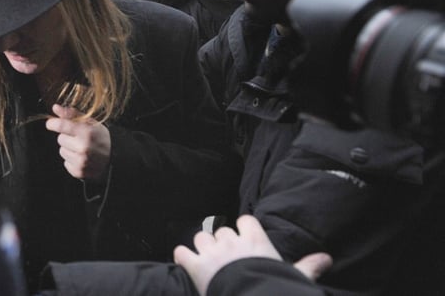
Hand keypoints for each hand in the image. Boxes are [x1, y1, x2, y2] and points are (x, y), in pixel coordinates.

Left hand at [45, 104, 111, 180]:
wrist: (116, 158)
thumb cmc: (102, 138)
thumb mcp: (90, 122)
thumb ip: (71, 114)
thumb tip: (55, 107)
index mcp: (87, 132)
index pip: (61, 126)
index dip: (53, 124)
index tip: (51, 124)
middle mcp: (83, 148)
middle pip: (60, 139)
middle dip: (67, 137)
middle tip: (78, 138)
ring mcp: (81, 161)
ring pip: (62, 151)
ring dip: (69, 149)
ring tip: (82, 149)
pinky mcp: (79, 172)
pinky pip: (66, 163)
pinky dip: (72, 160)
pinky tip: (82, 158)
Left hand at [173, 215, 331, 294]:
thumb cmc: (273, 288)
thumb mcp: (295, 277)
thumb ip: (308, 267)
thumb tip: (327, 259)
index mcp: (255, 242)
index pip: (246, 220)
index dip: (244, 229)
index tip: (246, 239)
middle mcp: (231, 242)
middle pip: (222, 230)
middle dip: (222, 242)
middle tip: (227, 257)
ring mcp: (211, 252)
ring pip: (201, 237)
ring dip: (203, 247)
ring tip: (209, 261)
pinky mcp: (194, 265)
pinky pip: (181, 251)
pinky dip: (183, 257)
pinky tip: (187, 263)